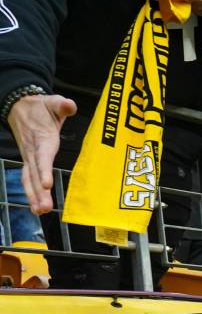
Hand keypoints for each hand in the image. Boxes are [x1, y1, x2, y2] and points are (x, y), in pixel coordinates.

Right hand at [7, 93, 76, 214]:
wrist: (20, 105)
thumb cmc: (41, 107)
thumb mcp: (53, 102)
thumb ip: (62, 104)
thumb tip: (68, 105)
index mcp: (42, 138)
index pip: (42, 156)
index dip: (43, 170)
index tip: (46, 184)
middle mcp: (33, 150)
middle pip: (34, 173)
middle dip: (38, 192)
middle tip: (45, 208)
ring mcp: (28, 157)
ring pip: (29, 179)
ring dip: (34, 196)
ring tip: (40, 212)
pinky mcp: (28, 161)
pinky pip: (27, 179)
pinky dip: (31, 193)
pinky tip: (36, 208)